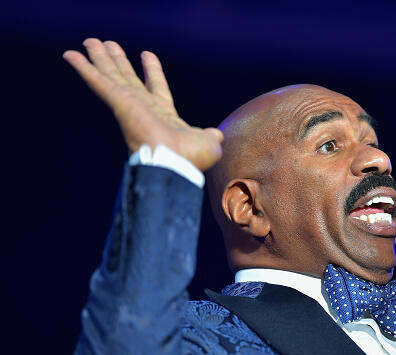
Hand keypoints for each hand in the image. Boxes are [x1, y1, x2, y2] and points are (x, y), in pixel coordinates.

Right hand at [63, 38, 222, 170]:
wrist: (173, 164)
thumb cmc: (190, 159)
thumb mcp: (208, 144)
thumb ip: (210, 136)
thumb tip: (216, 136)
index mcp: (165, 116)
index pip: (156, 88)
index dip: (152, 70)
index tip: (147, 54)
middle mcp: (144, 109)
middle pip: (128, 79)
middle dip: (119, 61)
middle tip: (108, 44)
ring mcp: (130, 105)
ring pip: (111, 76)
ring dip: (100, 58)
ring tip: (90, 41)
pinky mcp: (119, 103)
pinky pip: (99, 81)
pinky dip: (84, 68)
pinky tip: (71, 54)